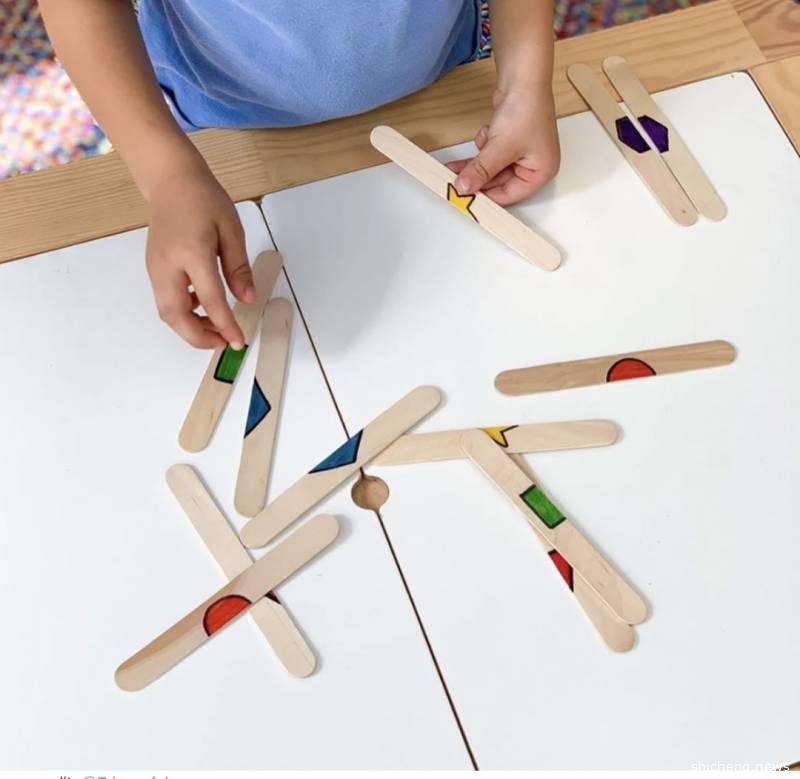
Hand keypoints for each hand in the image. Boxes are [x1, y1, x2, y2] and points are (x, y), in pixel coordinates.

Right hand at [145, 159, 254, 348]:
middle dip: (199, 337)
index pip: (210, 301)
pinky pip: (166, 300)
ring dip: (190, 327)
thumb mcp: (231, 230)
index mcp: (191, 253)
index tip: (239, 341)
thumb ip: (238, 268)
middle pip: (175, 316)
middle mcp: (167, 266)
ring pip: (167, 312)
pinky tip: (204, 306)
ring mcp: (155, 269)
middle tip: (224, 342)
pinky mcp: (153, 269)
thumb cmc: (203, 199)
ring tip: (217, 328)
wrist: (171, 180)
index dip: (225, 326)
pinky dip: (183, 313)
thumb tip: (248, 299)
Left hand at [446, 85, 559, 205]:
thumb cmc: (525, 110)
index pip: (510, 195)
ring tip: (457, 164)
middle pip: (499, 182)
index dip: (487, 198)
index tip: (465, 199)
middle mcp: (534, 164)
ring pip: (492, 167)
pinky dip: (484, 146)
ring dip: (477, 162)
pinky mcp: (511, 139)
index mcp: (542, 172)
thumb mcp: (500, 148)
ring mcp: (523, 151)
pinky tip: (487, 132)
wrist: (523, 76)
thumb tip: (463, 188)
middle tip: (454, 183)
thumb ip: (481, 171)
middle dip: (477, 179)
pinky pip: (492, 153)